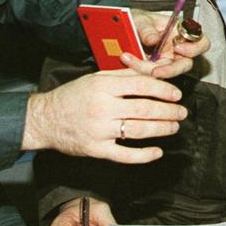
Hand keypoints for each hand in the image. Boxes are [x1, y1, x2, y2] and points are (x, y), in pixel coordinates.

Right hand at [22, 70, 186, 161]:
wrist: (45, 119)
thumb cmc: (72, 96)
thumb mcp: (96, 77)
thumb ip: (124, 75)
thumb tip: (152, 71)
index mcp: (103, 86)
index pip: (141, 85)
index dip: (163, 90)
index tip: (176, 94)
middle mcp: (103, 107)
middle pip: (145, 108)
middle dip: (169, 111)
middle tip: (181, 112)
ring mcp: (100, 130)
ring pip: (139, 130)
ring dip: (162, 129)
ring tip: (174, 126)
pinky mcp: (97, 149)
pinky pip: (125, 155)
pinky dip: (144, 155)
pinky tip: (157, 152)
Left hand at [129, 9, 209, 78]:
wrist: (124, 28)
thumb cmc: (139, 21)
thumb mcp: (141, 20)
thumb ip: (147, 29)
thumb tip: (153, 39)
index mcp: (181, 33)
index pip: (201, 42)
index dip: (194, 48)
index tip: (178, 48)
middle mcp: (178, 48)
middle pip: (186, 64)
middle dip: (171, 70)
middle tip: (155, 70)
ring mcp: (168, 61)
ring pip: (168, 73)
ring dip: (151, 71)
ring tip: (133, 62)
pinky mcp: (157, 70)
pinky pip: (155, 76)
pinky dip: (142, 72)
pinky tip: (131, 65)